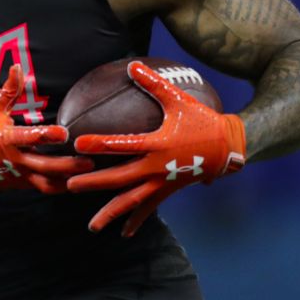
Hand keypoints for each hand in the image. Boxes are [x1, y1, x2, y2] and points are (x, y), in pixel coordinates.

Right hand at [0, 65, 94, 193]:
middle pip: (45, 165)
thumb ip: (9, 90)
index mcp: (7, 139)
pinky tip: (79, 182)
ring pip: (47, 182)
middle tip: (89, 161)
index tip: (64, 133)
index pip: (30, 137)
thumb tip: (18, 67)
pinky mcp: (23, 184)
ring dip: (69, 180)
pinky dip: (62, 187)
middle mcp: (16, 159)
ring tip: (90, 176)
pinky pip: (45, 188)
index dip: (47, 135)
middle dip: (68, 165)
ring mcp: (20, 175)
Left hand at [67, 61, 246, 234]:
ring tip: (91, 227)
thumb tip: (132, 65)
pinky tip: (123, 234)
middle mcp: (157, 167)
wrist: (229, 147)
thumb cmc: (201, 120)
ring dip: (110, 213)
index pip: (123, 145)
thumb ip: (153, 83)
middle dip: (93, 183)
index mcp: (158, 144)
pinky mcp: (168, 191)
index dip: (101, 144)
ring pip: (132, 202)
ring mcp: (162, 183)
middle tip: (69, 186)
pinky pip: (149, 209)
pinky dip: (136, 221)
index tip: (78, 144)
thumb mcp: (178, 99)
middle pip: (120, 179)